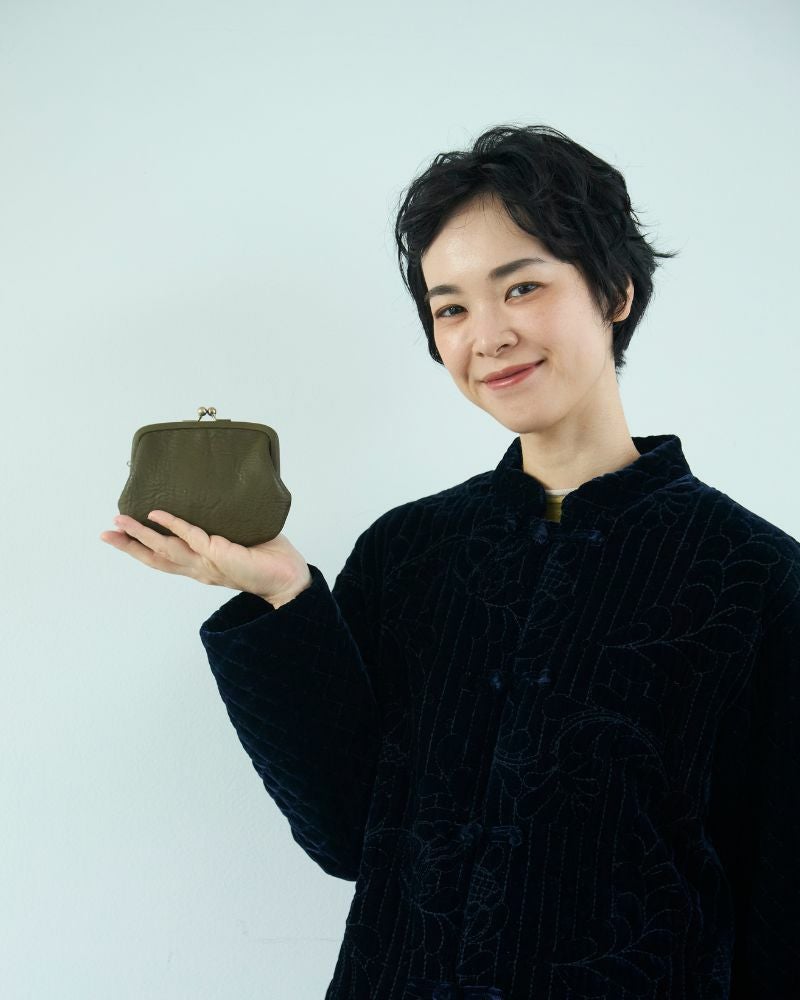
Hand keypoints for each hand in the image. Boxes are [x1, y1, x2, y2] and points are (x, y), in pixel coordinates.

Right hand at [100, 511, 311, 603]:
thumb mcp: (238, 541)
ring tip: (119, 521)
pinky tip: (156, 514)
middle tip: (105, 533)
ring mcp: (207, 563)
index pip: (164, 560)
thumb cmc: (269, 558)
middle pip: (155, 559)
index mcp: (201, 567)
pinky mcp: (219, 554)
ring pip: (165, 550)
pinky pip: (190, 536)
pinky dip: (172, 525)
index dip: (139, 550)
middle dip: (128, 546)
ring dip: (140, 536)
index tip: (118, 538)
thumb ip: (223, 528)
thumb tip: (215, 502)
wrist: (289, 577)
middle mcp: (199, 569)